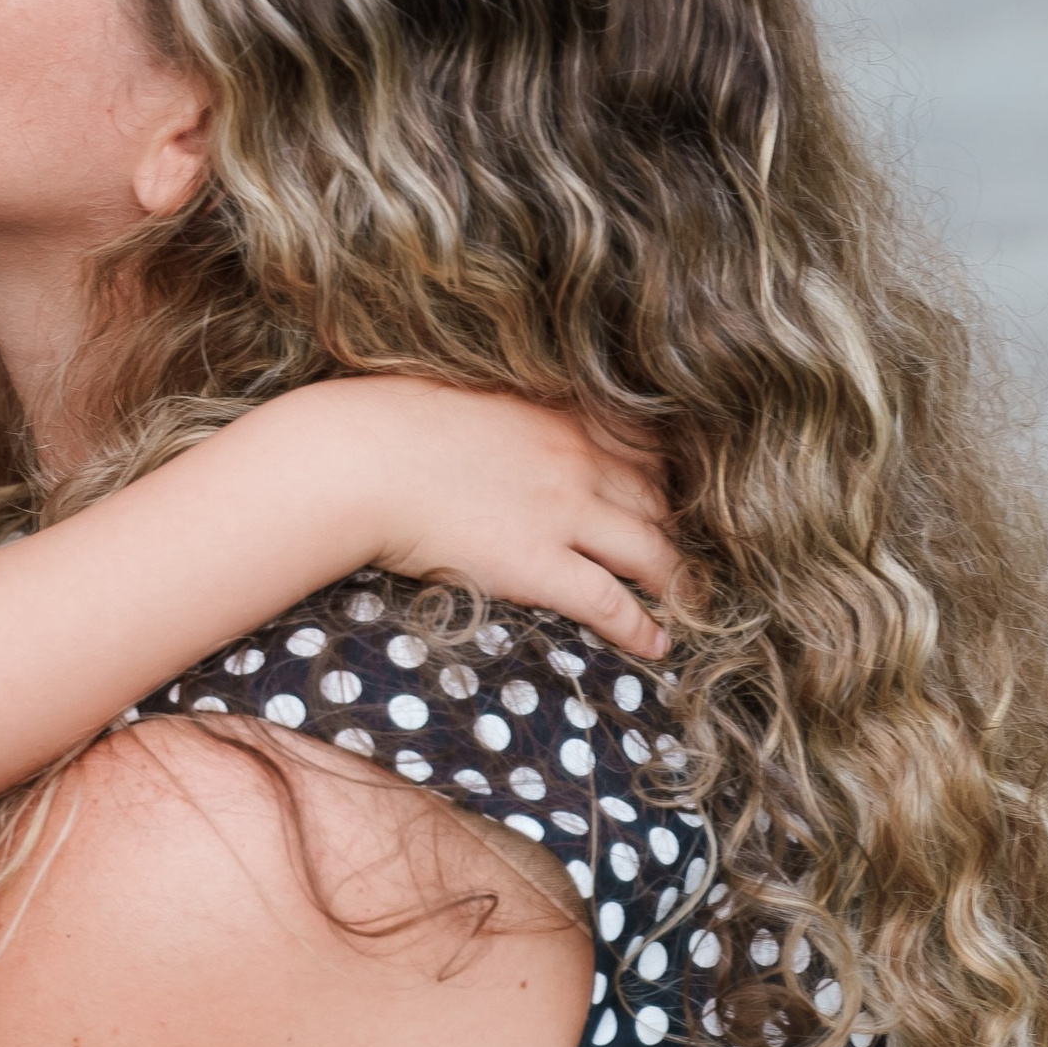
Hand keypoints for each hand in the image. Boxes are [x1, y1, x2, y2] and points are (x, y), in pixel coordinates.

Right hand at [342, 378, 682, 659]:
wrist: (359, 460)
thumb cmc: (388, 427)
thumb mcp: (466, 401)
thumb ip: (504, 418)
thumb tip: (500, 433)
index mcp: (559, 417)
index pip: (642, 446)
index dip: (662, 477)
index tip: (666, 499)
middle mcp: (576, 461)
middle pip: (656, 499)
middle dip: (675, 528)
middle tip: (682, 556)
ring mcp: (563, 514)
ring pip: (650, 551)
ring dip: (676, 579)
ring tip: (688, 601)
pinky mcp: (539, 565)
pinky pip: (610, 602)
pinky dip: (640, 627)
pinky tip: (658, 645)